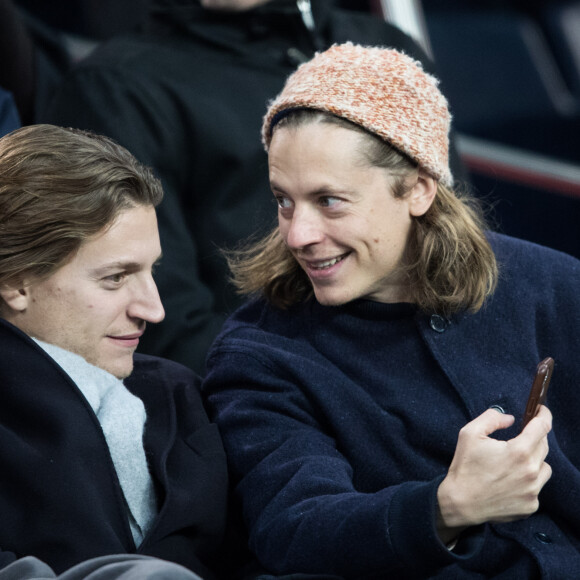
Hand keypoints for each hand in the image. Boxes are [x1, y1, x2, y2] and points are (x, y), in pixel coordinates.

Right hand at [436, 406, 551, 542]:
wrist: (461, 503)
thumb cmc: (465, 467)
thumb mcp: (470, 433)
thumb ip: (491, 418)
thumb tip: (510, 419)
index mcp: (519, 451)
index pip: (542, 427)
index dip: (543, 415)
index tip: (540, 410)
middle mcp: (531, 471)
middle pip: (544, 446)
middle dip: (533, 438)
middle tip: (517, 438)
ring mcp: (533, 490)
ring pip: (544, 467)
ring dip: (534, 461)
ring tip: (512, 463)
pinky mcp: (531, 505)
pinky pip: (537, 487)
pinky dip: (528, 481)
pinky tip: (509, 481)